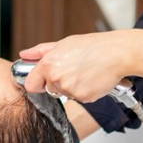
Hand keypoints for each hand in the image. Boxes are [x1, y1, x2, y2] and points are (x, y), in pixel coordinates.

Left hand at [19, 29, 142, 102]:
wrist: (118, 54)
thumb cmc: (94, 46)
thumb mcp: (64, 44)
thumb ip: (41, 51)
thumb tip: (24, 54)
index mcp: (48, 64)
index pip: (30, 85)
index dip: (38, 82)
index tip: (44, 79)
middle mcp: (56, 78)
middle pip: (49, 90)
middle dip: (58, 83)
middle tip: (73, 70)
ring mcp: (69, 90)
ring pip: (65, 94)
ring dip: (73, 87)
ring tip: (85, 72)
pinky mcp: (83, 98)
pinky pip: (79, 99)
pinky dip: (85, 91)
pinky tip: (92, 79)